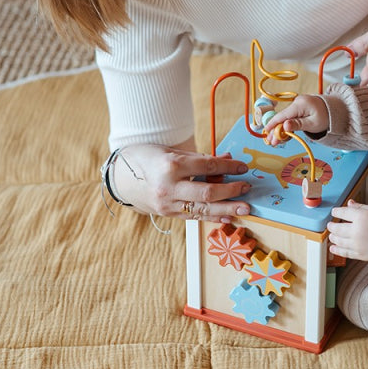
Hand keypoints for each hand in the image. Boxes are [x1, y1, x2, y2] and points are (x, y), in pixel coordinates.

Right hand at [111, 144, 251, 222]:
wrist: (120, 176)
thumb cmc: (148, 158)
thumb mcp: (173, 151)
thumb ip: (200, 158)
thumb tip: (227, 160)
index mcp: (171, 165)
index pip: (206, 167)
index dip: (228, 168)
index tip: (243, 167)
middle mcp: (169, 187)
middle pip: (206, 193)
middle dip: (230, 192)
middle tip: (247, 189)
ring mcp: (167, 204)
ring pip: (202, 209)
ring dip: (226, 209)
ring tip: (244, 208)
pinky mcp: (168, 214)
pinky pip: (194, 217)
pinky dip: (212, 217)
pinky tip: (227, 217)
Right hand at [263, 94, 328, 144]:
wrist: (334, 110)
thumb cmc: (326, 117)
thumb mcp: (313, 124)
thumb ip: (298, 124)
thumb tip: (284, 126)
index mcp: (300, 104)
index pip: (282, 115)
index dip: (273, 124)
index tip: (267, 133)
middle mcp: (297, 102)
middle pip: (282, 117)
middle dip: (275, 130)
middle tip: (271, 142)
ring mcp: (297, 104)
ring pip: (284, 118)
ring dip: (279, 128)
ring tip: (275, 140)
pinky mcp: (298, 108)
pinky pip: (289, 117)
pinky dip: (285, 125)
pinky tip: (281, 134)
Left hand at [327, 200, 367, 261]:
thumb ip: (361, 207)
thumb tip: (349, 203)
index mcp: (361, 217)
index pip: (343, 213)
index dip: (336, 212)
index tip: (334, 212)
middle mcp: (357, 231)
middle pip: (338, 228)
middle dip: (332, 226)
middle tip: (330, 225)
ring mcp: (357, 244)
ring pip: (339, 241)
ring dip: (333, 237)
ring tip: (331, 236)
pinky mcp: (360, 254)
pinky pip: (345, 252)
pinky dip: (337, 250)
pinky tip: (333, 248)